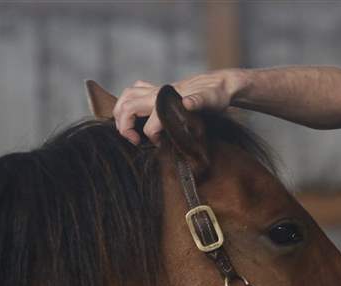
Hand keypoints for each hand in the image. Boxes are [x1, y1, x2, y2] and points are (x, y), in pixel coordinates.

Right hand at [112, 69, 240, 144]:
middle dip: (123, 125)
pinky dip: (128, 101)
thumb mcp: (210, 100)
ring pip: (126, 96)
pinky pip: (135, 91)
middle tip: (134, 140)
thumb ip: (198, 101)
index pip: (149, 125)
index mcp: (166, 100)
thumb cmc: (216, 95)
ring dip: (120, 112)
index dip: (151, 138)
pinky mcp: (158, 89)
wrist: (220, 84)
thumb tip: (186, 102)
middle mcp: (157, 93)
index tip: (159, 146)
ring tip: (126, 128)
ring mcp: (156, 90)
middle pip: (126, 106)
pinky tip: (134, 112)